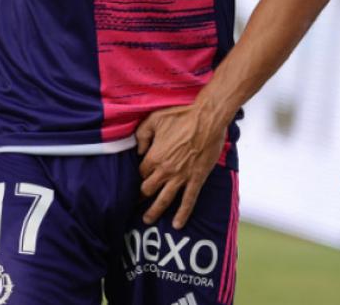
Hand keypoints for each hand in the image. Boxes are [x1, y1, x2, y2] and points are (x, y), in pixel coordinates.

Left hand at [135, 104, 227, 229]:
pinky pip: (189, 200)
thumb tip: (137, 150)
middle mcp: (165, 170)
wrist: (207, 119)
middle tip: (132, 206)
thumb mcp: (153, 120)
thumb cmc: (180, 116)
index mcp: (153, 156)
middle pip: (148, 189)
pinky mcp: (197, 179)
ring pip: (164, 199)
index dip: (137, 177)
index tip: (135, 181)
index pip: (140, 174)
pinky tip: (177, 224)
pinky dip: (183, 214)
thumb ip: (141, 136)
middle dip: (139, 198)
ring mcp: (181, 177)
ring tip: (147, 220)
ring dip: (154, 211)